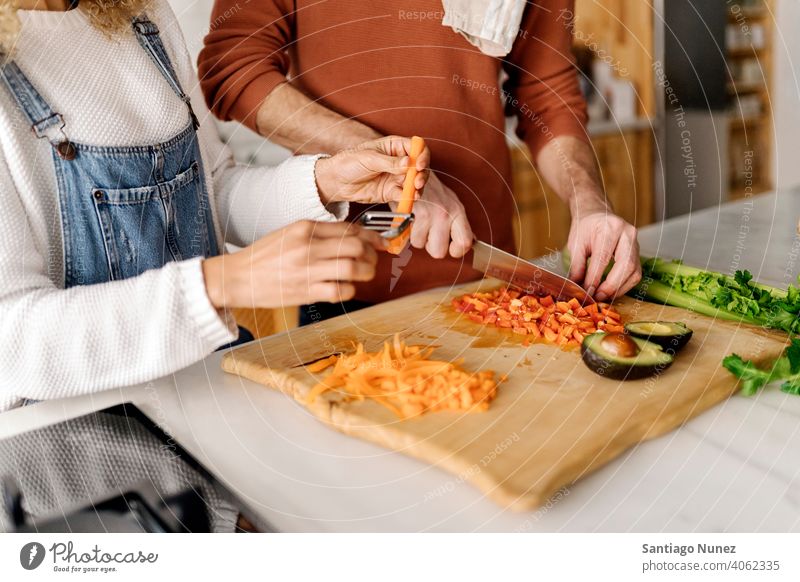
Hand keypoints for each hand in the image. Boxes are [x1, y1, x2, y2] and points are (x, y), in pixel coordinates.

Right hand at [202, 221, 383, 308]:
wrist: (238, 277)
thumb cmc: (265, 256)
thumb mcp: (291, 234)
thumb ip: (319, 234)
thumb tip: (352, 239)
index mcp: (306, 227)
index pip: (349, 229)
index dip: (372, 236)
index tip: (381, 243)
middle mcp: (309, 246)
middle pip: (357, 247)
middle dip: (372, 255)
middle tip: (373, 260)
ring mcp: (307, 269)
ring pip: (353, 268)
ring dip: (366, 272)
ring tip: (364, 274)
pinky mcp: (305, 291)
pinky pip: (340, 290)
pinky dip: (350, 289)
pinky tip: (346, 288)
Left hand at [314, 136, 429, 204]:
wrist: (336, 181)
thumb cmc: (349, 162)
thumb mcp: (369, 158)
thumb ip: (389, 162)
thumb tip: (408, 162)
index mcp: (394, 147)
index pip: (416, 147)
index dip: (421, 155)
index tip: (419, 164)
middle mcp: (399, 161)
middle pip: (420, 166)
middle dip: (422, 174)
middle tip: (417, 182)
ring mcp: (396, 177)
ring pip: (414, 182)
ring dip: (417, 188)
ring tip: (414, 192)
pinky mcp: (392, 192)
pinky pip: (404, 195)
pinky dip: (407, 198)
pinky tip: (407, 200)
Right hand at [401, 172, 473, 258]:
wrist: (414, 171)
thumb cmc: (433, 191)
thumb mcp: (452, 204)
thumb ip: (459, 224)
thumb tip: (470, 242)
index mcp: (458, 212)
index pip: (465, 243)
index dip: (456, 251)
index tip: (450, 248)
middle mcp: (445, 214)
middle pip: (439, 252)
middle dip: (431, 246)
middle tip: (430, 233)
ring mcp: (428, 214)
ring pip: (420, 244)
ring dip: (418, 236)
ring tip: (419, 222)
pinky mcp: (411, 213)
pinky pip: (408, 235)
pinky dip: (407, 230)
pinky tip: (412, 218)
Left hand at [567, 210, 640, 301]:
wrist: (597, 216)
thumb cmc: (585, 228)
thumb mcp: (575, 244)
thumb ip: (577, 266)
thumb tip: (578, 287)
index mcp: (610, 228)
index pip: (603, 257)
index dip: (595, 278)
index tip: (587, 291)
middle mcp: (627, 234)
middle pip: (626, 265)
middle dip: (611, 286)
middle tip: (597, 296)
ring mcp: (636, 243)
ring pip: (634, 272)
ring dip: (619, 289)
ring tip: (603, 296)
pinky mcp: (638, 253)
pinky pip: (636, 273)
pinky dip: (624, 286)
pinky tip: (612, 291)